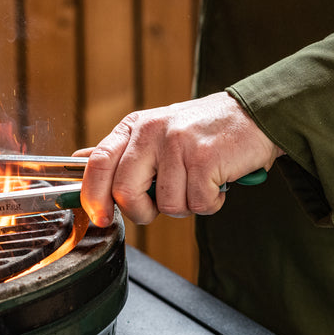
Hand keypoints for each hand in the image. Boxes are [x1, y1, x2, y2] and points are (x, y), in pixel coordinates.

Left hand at [75, 92, 282, 226]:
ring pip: (167, 204)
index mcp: (135, 127)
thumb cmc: (203, 131)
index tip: (100, 217)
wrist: (253, 116)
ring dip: (186, 205)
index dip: (92, 196)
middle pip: (125, 191)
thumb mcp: (155, 132)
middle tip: (160, 206)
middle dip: (142, 212)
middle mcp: (152, 132)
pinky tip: (217, 183)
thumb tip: (80, 161)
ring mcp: (178, 144)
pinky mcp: (205, 159)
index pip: (98, 163)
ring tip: (199, 183)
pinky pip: (197, 203)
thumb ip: (120, 150)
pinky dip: (210, 203)